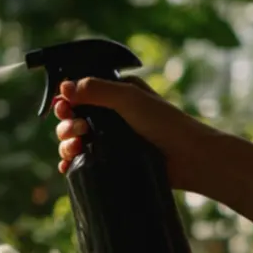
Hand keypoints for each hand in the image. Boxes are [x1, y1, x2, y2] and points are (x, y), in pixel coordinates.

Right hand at [52, 75, 213, 191]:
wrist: (188, 158)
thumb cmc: (165, 123)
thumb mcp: (129, 98)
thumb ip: (97, 89)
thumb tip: (63, 87)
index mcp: (114, 94)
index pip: (78, 94)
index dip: (66, 101)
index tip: (63, 107)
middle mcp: (109, 116)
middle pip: (71, 119)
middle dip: (66, 125)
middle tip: (78, 130)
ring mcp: (108, 140)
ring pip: (72, 141)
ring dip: (66, 144)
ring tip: (76, 148)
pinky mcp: (109, 161)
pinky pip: (80, 162)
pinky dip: (69, 163)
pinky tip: (67, 166)